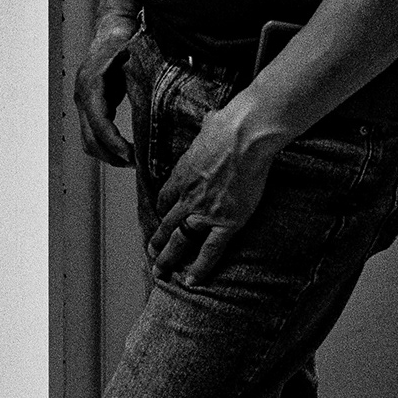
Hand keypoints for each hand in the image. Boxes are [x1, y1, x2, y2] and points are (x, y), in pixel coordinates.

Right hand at [74, 27, 133, 166]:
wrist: (111, 29)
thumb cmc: (124, 40)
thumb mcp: (133, 56)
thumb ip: (140, 75)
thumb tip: (158, 97)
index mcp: (91, 84)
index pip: (99, 122)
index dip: (113, 142)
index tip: (131, 156)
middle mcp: (83, 95)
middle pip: (90, 138)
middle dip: (112, 155)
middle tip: (137, 164)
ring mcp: (83, 101)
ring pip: (89, 140)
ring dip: (108, 155)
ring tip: (133, 161)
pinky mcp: (89, 106)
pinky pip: (92, 133)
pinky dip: (106, 146)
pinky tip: (125, 151)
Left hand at [147, 97, 279, 285]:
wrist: (246, 135)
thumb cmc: (230, 124)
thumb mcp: (210, 124)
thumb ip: (208, 127)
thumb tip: (214, 117)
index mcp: (182, 173)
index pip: (165, 198)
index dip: (162, 210)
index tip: (161, 217)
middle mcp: (187, 196)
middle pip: (166, 223)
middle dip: (157, 241)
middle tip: (151, 255)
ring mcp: (204, 212)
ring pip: (179, 240)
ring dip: (168, 257)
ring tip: (161, 271)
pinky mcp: (225, 222)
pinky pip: (209, 250)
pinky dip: (199, 267)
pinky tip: (191, 280)